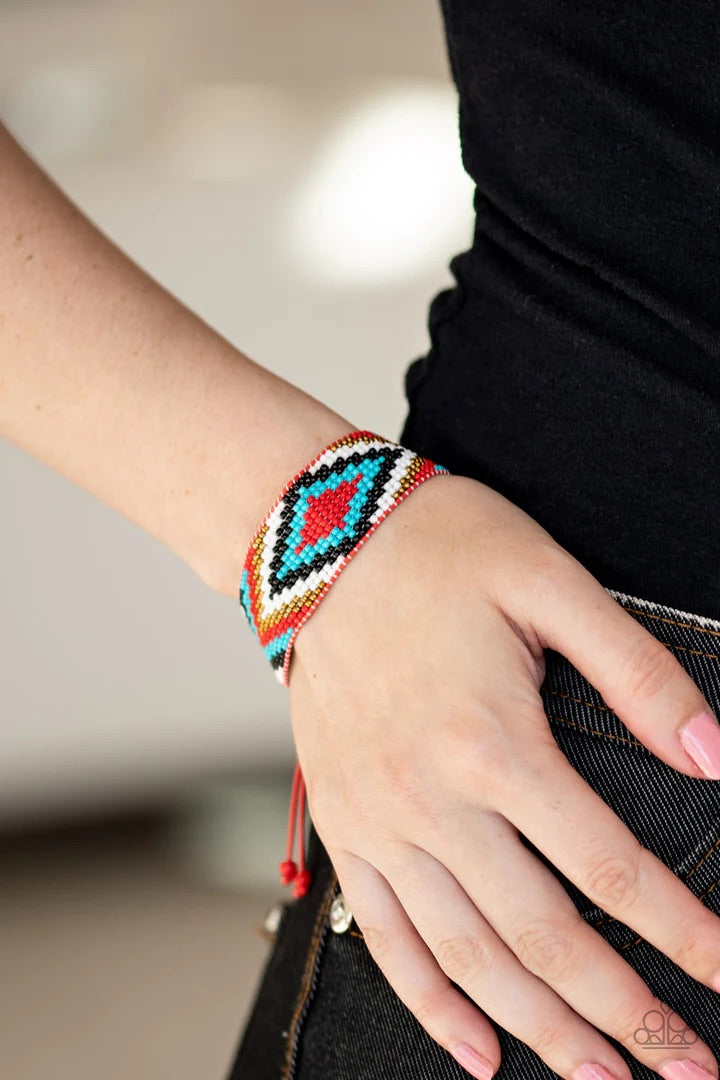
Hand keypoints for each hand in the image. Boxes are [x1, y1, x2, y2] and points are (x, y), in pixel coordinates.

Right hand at [289, 472, 719, 1079]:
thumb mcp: (550, 583)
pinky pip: (385, 936)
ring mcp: (379, 821)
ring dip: (541, 1030)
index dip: (683, 933)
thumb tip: (711, 755)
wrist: (320, 543)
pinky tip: (478, 1052)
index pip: (610, 868)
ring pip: (468, 957)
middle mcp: (432, 800)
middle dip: (625, 1014)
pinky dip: (433, 1005)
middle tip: (686, 1068)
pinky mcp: (344, 823)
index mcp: (493, 742)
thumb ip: (637, 672)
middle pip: (543, 937)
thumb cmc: (437, 552)